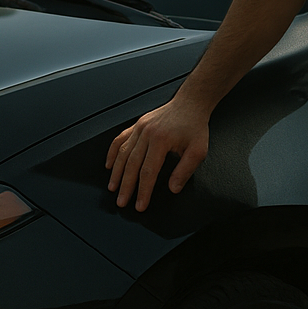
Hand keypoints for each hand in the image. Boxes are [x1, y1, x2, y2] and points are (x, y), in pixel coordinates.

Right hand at [105, 97, 210, 211]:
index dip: (143, 191)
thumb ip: (185, 171)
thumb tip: (173, 188)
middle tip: (121, 202)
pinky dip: (112, 153)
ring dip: (116, 172)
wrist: (190, 103)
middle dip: (125, 186)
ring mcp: (139, 127)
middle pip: (131, 165)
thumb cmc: (195, 126)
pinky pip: (120, 139)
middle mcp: (147, 133)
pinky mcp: (137, 125)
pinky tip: (109, 164)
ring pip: (123, 153)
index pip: (148, 171)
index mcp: (161, 140)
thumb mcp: (198, 151)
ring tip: (113, 187)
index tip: (140, 205)